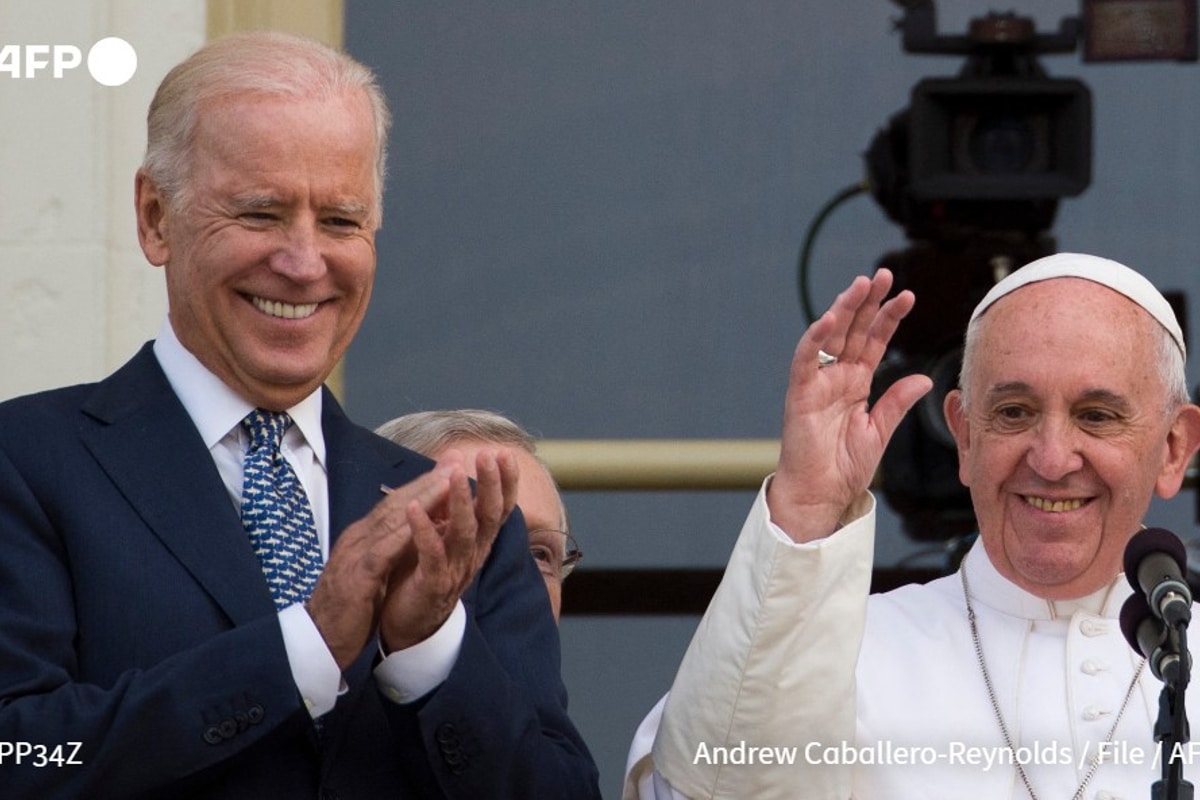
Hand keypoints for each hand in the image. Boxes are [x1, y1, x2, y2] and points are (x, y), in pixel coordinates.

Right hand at [305, 462, 455, 670]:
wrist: (317, 641)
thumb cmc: (347, 608)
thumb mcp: (371, 572)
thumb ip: (387, 550)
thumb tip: (412, 532)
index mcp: (362, 537)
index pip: (396, 504)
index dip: (424, 485)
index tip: (450, 468)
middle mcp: (357, 539)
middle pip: (396, 503)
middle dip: (428, 481)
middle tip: (455, 462)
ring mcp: (353, 556)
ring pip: (391, 520)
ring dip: (422, 498)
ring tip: (449, 481)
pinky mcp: (355, 579)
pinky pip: (381, 552)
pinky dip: (402, 535)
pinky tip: (422, 523)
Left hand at [378, 448, 518, 652]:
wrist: (410, 623)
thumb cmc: (425, 570)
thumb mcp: (441, 528)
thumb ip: (449, 496)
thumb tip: (456, 456)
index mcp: (478, 539)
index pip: (499, 507)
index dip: (505, 481)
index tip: (505, 453)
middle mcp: (473, 553)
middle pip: (489, 515)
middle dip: (491, 484)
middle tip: (488, 455)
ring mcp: (455, 569)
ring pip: (465, 533)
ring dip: (461, 502)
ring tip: (455, 475)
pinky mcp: (434, 584)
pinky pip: (432, 556)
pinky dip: (424, 531)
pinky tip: (414, 509)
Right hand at [767, 268, 932, 541]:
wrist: (821, 494)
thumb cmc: (844, 467)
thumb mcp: (880, 431)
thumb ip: (897, 403)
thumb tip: (923, 379)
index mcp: (856, 383)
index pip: (874, 341)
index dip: (889, 318)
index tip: (908, 297)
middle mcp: (836, 377)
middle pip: (853, 330)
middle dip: (868, 302)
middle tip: (885, 275)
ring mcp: (817, 382)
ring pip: (830, 336)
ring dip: (845, 309)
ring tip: (862, 284)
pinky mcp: (800, 393)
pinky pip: (806, 359)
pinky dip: (815, 337)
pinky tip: (831, 317)